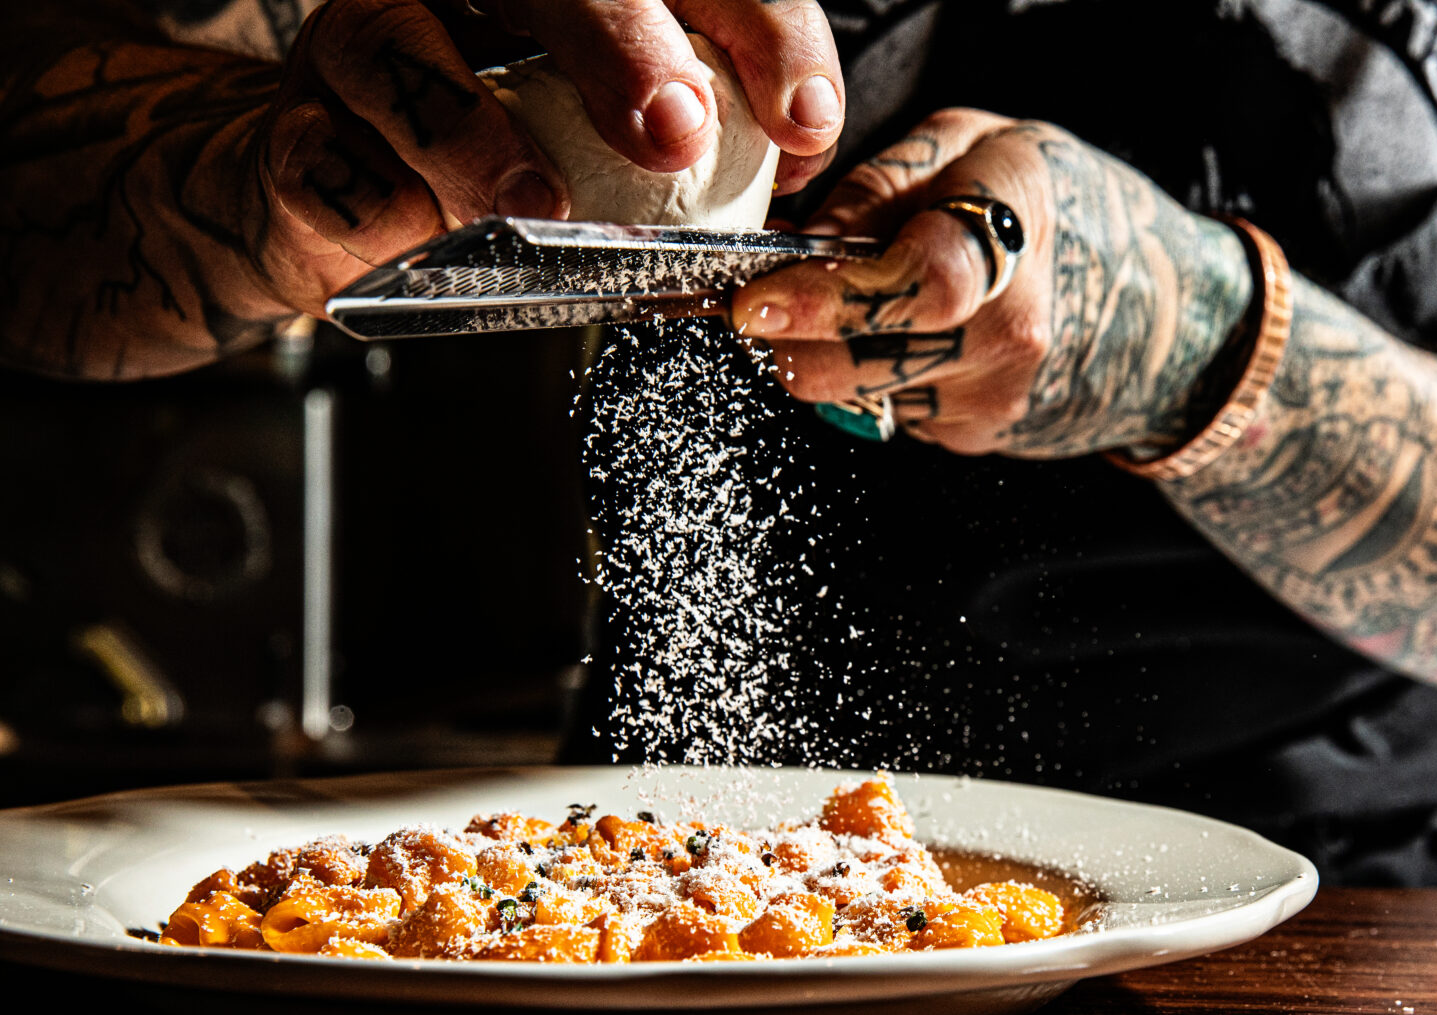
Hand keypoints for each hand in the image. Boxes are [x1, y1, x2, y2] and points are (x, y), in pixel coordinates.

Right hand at [250, 0, 842, 315]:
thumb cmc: (500, 158)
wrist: (337, 200)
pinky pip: (318, 158)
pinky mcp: (292, 136)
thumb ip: (693, 138)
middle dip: (616, 43)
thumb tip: (801, 161)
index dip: (753, 27)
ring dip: (472, 131)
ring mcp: (360, 51)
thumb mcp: (612, 142)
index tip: (805, 121)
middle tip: (675, 127)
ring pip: (395, 50)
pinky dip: (371, 199)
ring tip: (539, 201)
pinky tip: (410, 228)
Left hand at [730, 109, 1252, 457]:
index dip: (828, 295)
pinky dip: (875, 377)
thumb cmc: (1061, 209)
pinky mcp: (981, 435)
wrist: (1161, 310)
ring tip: (850, 310)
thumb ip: (883, 184)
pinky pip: (890, 409)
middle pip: (871, 355)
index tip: (758, 299)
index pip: (921, 278)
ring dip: (827, 356)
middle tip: (765, 307)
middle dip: (795, 337)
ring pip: (862, 392)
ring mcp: (1002, 389)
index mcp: (1019, 218)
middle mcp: (1019, 318)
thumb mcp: (979, 146)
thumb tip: (797, 241)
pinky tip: (913, 342)